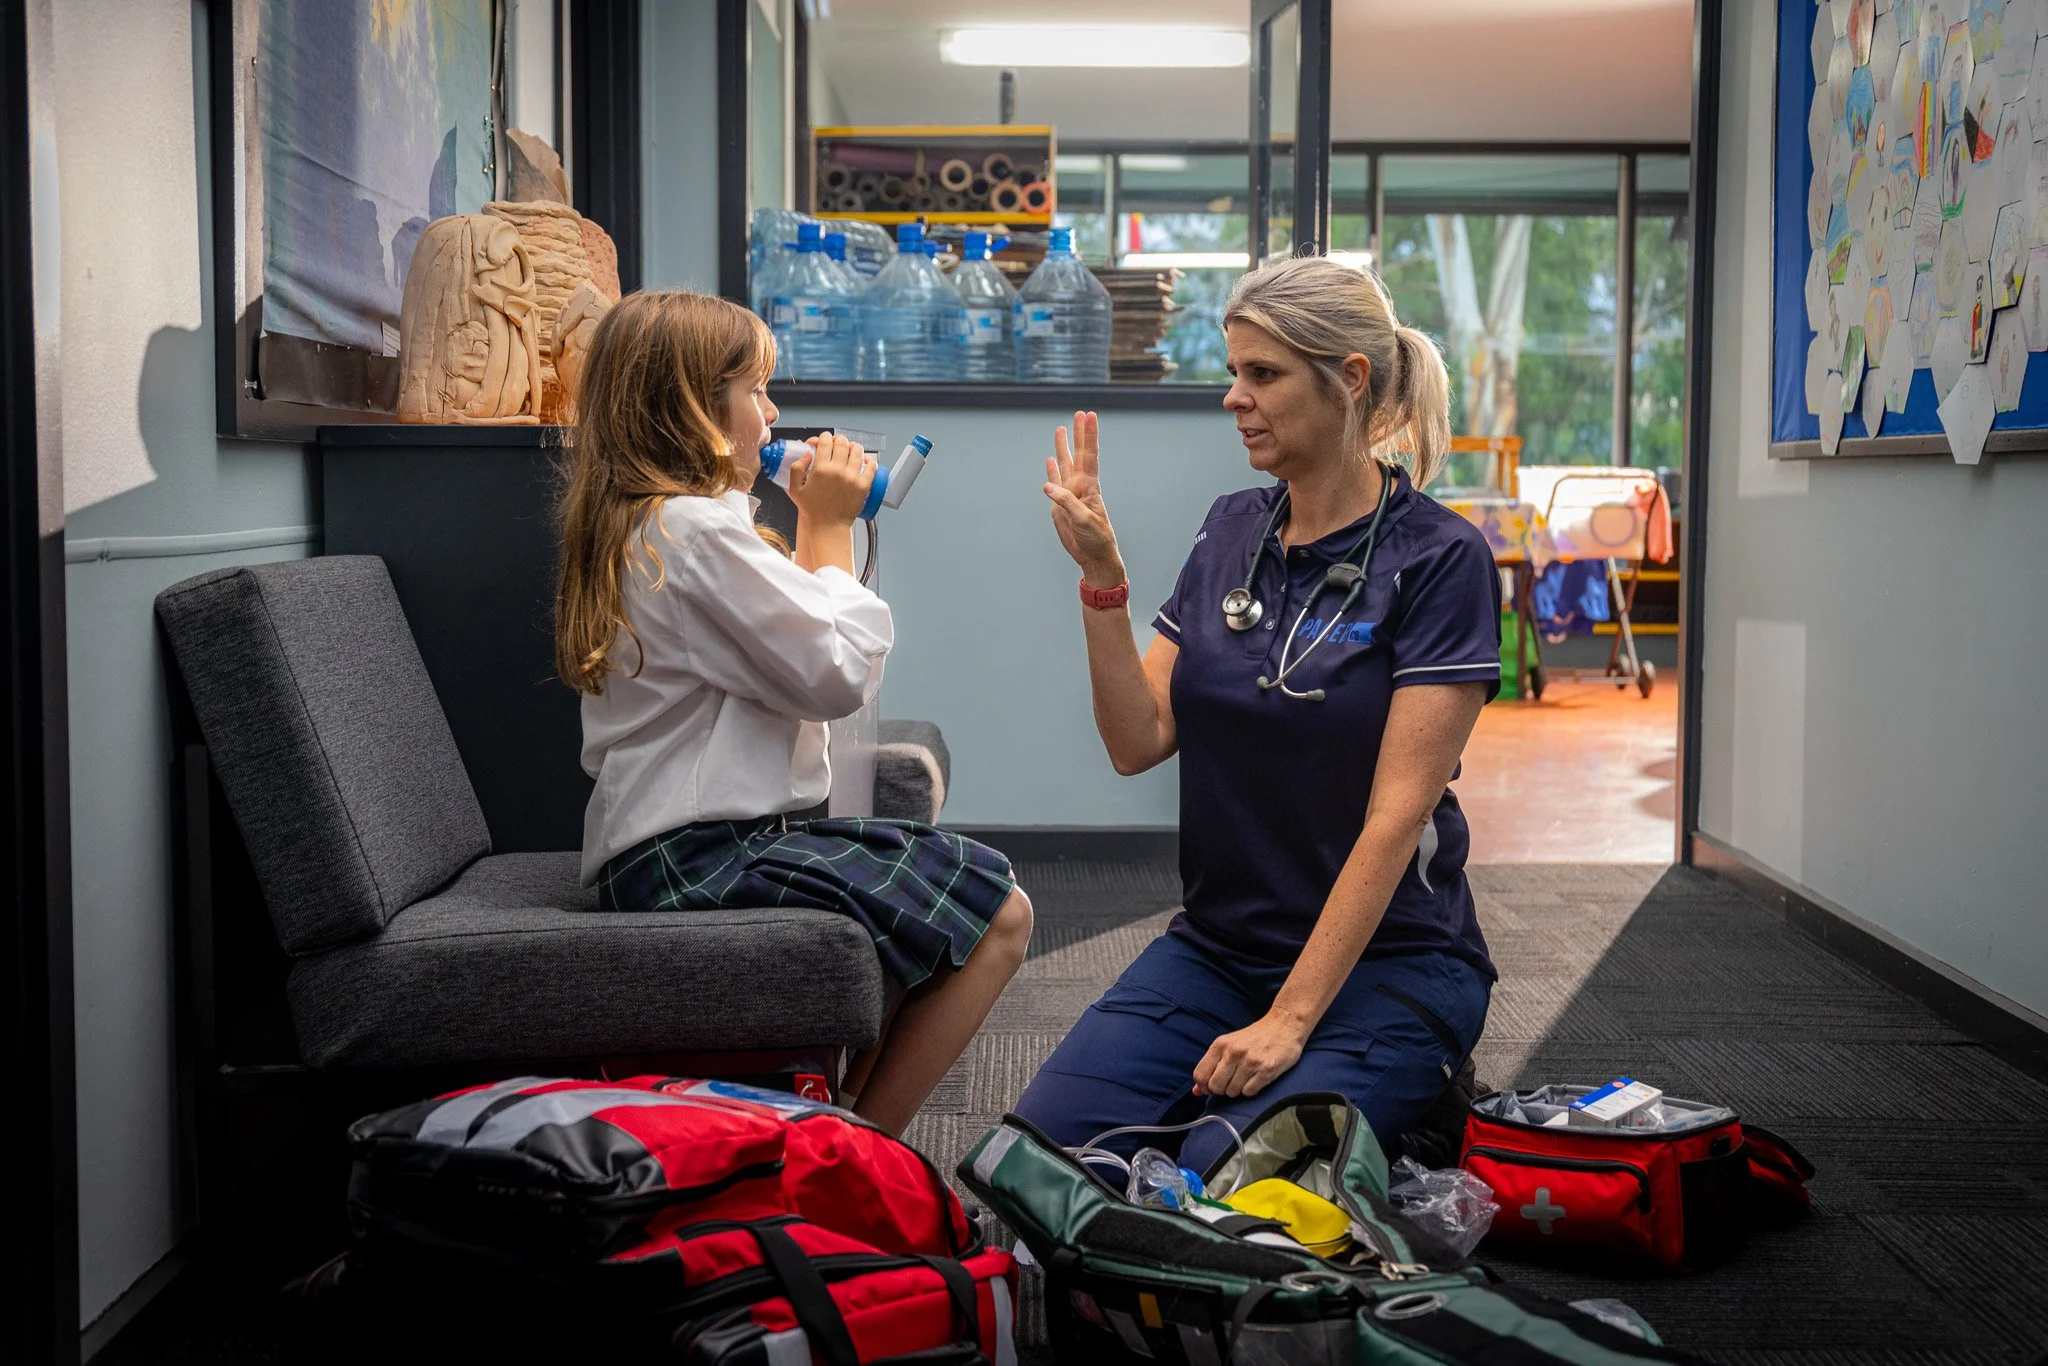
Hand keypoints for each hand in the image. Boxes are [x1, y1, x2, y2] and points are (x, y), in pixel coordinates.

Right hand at [788, 433, 876, 526]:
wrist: (828, 527)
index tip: (824, 439)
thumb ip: (796, 468)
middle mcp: (837, 471)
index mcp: (820, 469)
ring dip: (854, 447)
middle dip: (838, 439)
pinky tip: (866, 461)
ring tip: (851, 450)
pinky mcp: (864, 486)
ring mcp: (852, 478)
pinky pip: (872, 467)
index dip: (824, 437)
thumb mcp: (795, 489)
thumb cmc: (812, 510)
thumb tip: (807, 453)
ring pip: (858, 451)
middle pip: (842, 443)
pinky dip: (870, 460)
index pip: (825, 442)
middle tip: (837, 444)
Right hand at [1044, 411, 1124, 587]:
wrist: (1093, 555)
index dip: (1089, 435)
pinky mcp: (1060, 505)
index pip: (1089, 455)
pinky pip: (1055, 483)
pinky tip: (1050, 460)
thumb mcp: (1083, 520)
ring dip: (1063, 447)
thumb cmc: (1095, 538)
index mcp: (1089, 487)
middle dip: (1078, 434)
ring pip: (1065, 464)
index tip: (1089, 416)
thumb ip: (1066, 502)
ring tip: (1060, 429)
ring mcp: (1070, 494)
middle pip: (1079, 454)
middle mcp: (1080, 486)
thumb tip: (1047, 486)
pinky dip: (1052, 470)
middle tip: (1079, 413)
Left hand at [1192, 1012, 1308, 1098]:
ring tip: (1246, 1077)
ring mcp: (1250, 1062)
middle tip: (1231, 1082)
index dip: (1204, 1086)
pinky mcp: (1267, 1070)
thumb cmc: (1254, 1037)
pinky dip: (1251, 1090)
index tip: (1212, 1086)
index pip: (1200, 1075)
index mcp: (1221, 1044)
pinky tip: (1256, 1079)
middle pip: (1215, 1086)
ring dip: (1238, 1090)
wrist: (1284, 1025)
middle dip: (1222, 1090)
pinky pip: (1249, 1092)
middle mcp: (1234, 1052)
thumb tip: (1196, 1091)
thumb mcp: (1229, 1044)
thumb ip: (1211, 1065)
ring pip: (1233, 1092)